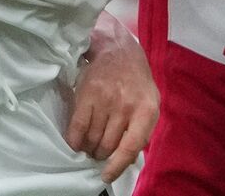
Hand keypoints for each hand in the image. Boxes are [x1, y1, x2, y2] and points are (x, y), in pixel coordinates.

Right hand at [66, 22, 159, 183]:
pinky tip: (75, 141)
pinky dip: (74, 140)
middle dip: (101, 155)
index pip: (131, 147)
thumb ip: (143, 127)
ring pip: (92, 140)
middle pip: (108, 146)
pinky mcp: (86, 95)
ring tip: (89, 144)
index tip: (107, 176)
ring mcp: (105, 100)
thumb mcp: (150, 100)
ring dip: (88, 147)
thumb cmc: (134, 78)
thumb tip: (129, 157)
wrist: (115, 47)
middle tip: (97, 152)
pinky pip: (77, 128)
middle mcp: (126, 106)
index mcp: (146, 110)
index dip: (117, 166)